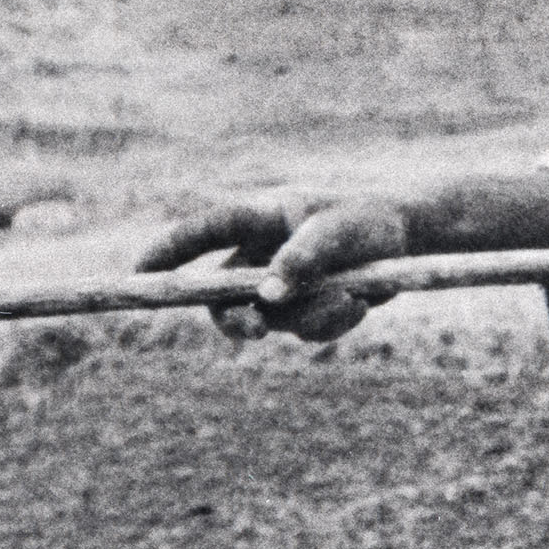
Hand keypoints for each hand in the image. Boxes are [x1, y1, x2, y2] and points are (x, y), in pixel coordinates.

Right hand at [134, 190, 413, 344]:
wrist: (410, 239)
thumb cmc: (369, 220)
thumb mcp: (340, 233)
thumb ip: (302, 258)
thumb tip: (266, 296)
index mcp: (259, 217)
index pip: (199, 234)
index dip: (164, 254)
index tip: (137, 274)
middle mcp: (261, 252)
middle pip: (219, 296)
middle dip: (235, 319)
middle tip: (255, 331)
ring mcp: (280, 283)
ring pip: (272, 318)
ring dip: (310, 315)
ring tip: (352, 297)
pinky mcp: (304, 307)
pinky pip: (303, 331)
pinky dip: (331, 323)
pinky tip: (360, 303)